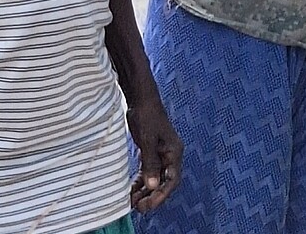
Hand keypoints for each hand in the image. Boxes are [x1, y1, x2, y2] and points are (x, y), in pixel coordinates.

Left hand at [127, 98, 182, 212]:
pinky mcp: (150, 151)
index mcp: (174, 152)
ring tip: (132, 202)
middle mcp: (170, 155)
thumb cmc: (147, 115)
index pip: (172, 179)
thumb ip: (150, 163)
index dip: (162, 194)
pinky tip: (131, 190)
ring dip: (144, 190)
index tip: (149, 205)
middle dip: (152, 195)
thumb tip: (152, 185)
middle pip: (163, 181)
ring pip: (154, 177)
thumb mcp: (147, 140)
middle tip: (138, 208)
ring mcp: (160, 153)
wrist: (141, 99)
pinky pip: (147, 171)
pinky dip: (140, 181)